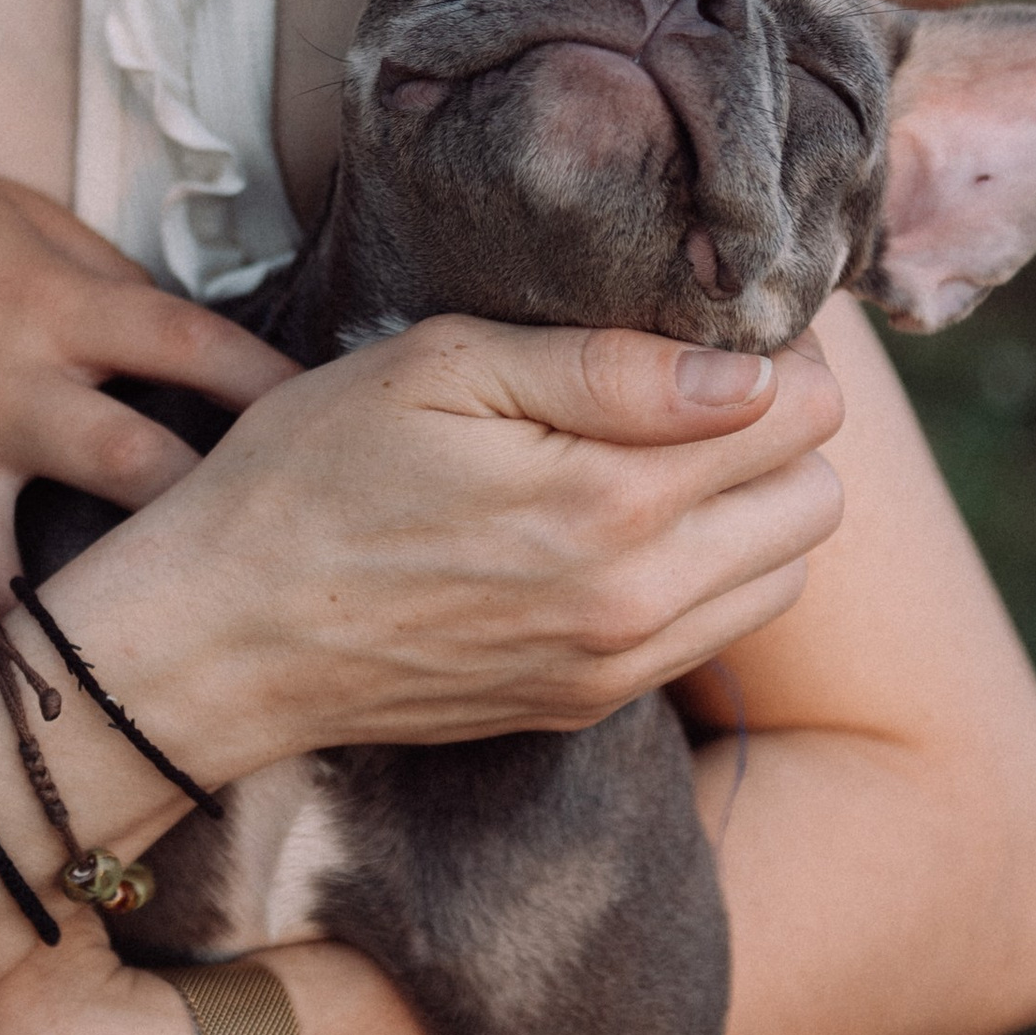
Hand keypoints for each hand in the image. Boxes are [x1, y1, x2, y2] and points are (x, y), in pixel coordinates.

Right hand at [0, 127, 292, 702]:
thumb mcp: (19, 215)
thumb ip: (106, 283)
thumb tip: (194, 342)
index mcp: (57, 306)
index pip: (198, 348)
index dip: (279, 397)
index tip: (349, 446)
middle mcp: (0, 390)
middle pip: (133, 471)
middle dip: (209, 534)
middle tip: (278, 606)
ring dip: (51, 656)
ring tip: (119, 733)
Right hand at [51, 316, 846, 770]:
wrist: (218, 638)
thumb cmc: (308, 474)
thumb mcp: (440, 371)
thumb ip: (606, 368)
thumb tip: (747, 371)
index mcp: (608, 501)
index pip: (802, 416)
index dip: (772, 351)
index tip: (709, 329)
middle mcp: (636, 600)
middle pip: (817, 500)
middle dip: (779, 430)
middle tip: (694, 386)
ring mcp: (617, 665)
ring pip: (786, 573)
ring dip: (754, 507)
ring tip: (663, 455)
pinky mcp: (589, 705)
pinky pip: (715, 631)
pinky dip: (706, 571)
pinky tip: (622, 525)